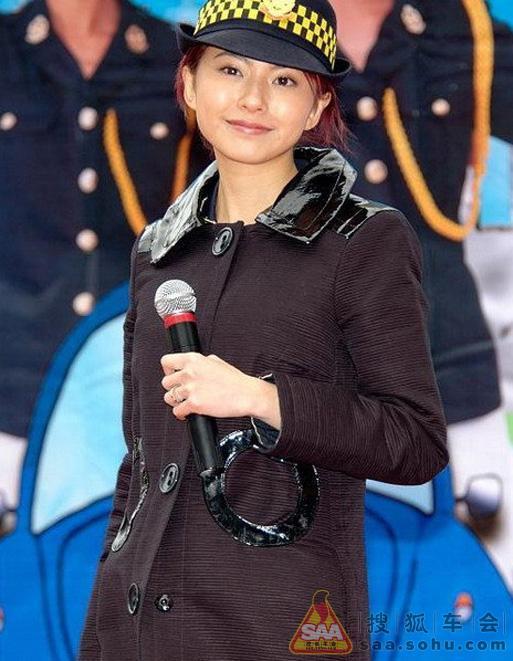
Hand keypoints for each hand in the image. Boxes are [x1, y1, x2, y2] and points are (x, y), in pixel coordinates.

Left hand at [160, 352, 278, 423]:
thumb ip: (201, 362)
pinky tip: (187, 413)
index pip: (166, 361)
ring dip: (176, 402)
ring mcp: (191, 389)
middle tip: (181, 392)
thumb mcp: (217, 361)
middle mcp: (189, 372)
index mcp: (194, 359)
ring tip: (185, 402)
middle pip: (165, 382)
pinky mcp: (194, 404)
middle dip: (173, 388)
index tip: (172, 375)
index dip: (168, 370)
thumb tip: (193, 366)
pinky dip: (181, 414)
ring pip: (169, 397)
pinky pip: (177, 411)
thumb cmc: (235, 380)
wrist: (247, 395)